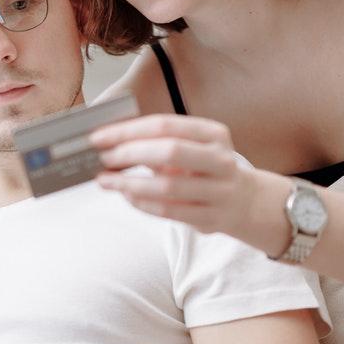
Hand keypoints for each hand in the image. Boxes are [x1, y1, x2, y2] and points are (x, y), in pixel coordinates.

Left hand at [91, 114, 253, 236]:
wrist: (244, 202)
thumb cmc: (204, 169)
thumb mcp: (191, 148)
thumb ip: (157, 143)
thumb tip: (110, 142)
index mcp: (213, 134)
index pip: (165, 125)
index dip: (128, 131)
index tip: (99, 137)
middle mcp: (221, 160)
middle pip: (170, 151)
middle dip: (130, 154)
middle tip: (104, 158)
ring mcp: (220, 191)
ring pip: (168, 187)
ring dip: (130, 184)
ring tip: (106, 181)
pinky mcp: (212, 218)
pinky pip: (169, 212)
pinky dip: (143, 204)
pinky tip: (126, 196)